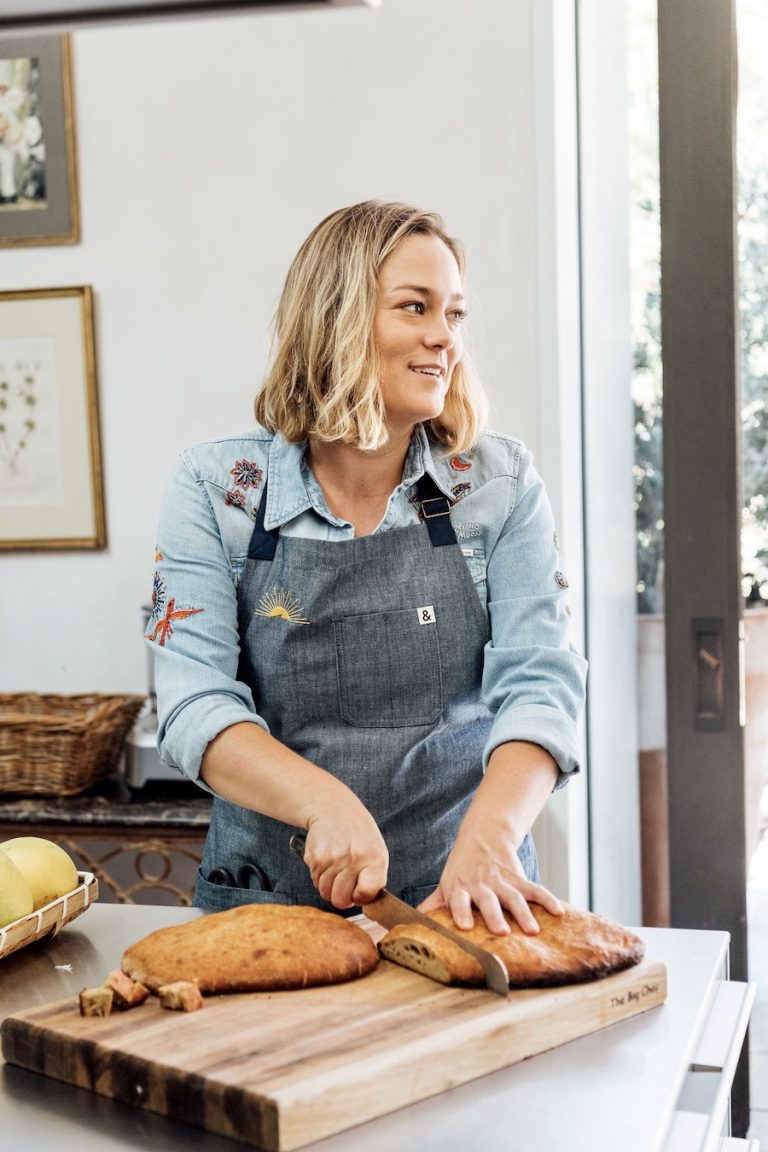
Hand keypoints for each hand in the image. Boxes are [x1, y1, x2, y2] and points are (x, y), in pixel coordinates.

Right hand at [302, 804, 388, 908]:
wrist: (334, 808)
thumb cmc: (358, 833)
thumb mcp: (376, 850)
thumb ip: (373, 877)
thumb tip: (364, 903)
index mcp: (375, 859)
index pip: (367, 894)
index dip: (361, 898)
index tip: (359, 891)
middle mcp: (354, 859)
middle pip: (340, 900)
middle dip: (341, 896)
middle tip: (344, 883)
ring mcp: (333, 859)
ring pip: (325, 892)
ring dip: (329, 885)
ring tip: (336, 867)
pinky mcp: (316, 857)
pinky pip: (315, 881)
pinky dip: (319, 875)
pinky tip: (327, 859)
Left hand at [418, 819, 562, 935]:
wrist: (484, 835)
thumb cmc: (462, 868)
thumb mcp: (445, 883)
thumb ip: (433, 905)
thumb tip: (412, 925)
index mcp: (460, 887)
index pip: (458, 900)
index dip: (461, 912)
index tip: (465, 926)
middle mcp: (481, 884)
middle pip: (489, 901)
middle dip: (495, 916)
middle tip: (502, 933)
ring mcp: (502, 880)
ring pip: (514, 897)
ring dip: (524, 913)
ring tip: (533, 931)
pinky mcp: (519, 877)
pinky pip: (535, 889)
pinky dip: (548, 899)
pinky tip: (559, 912)